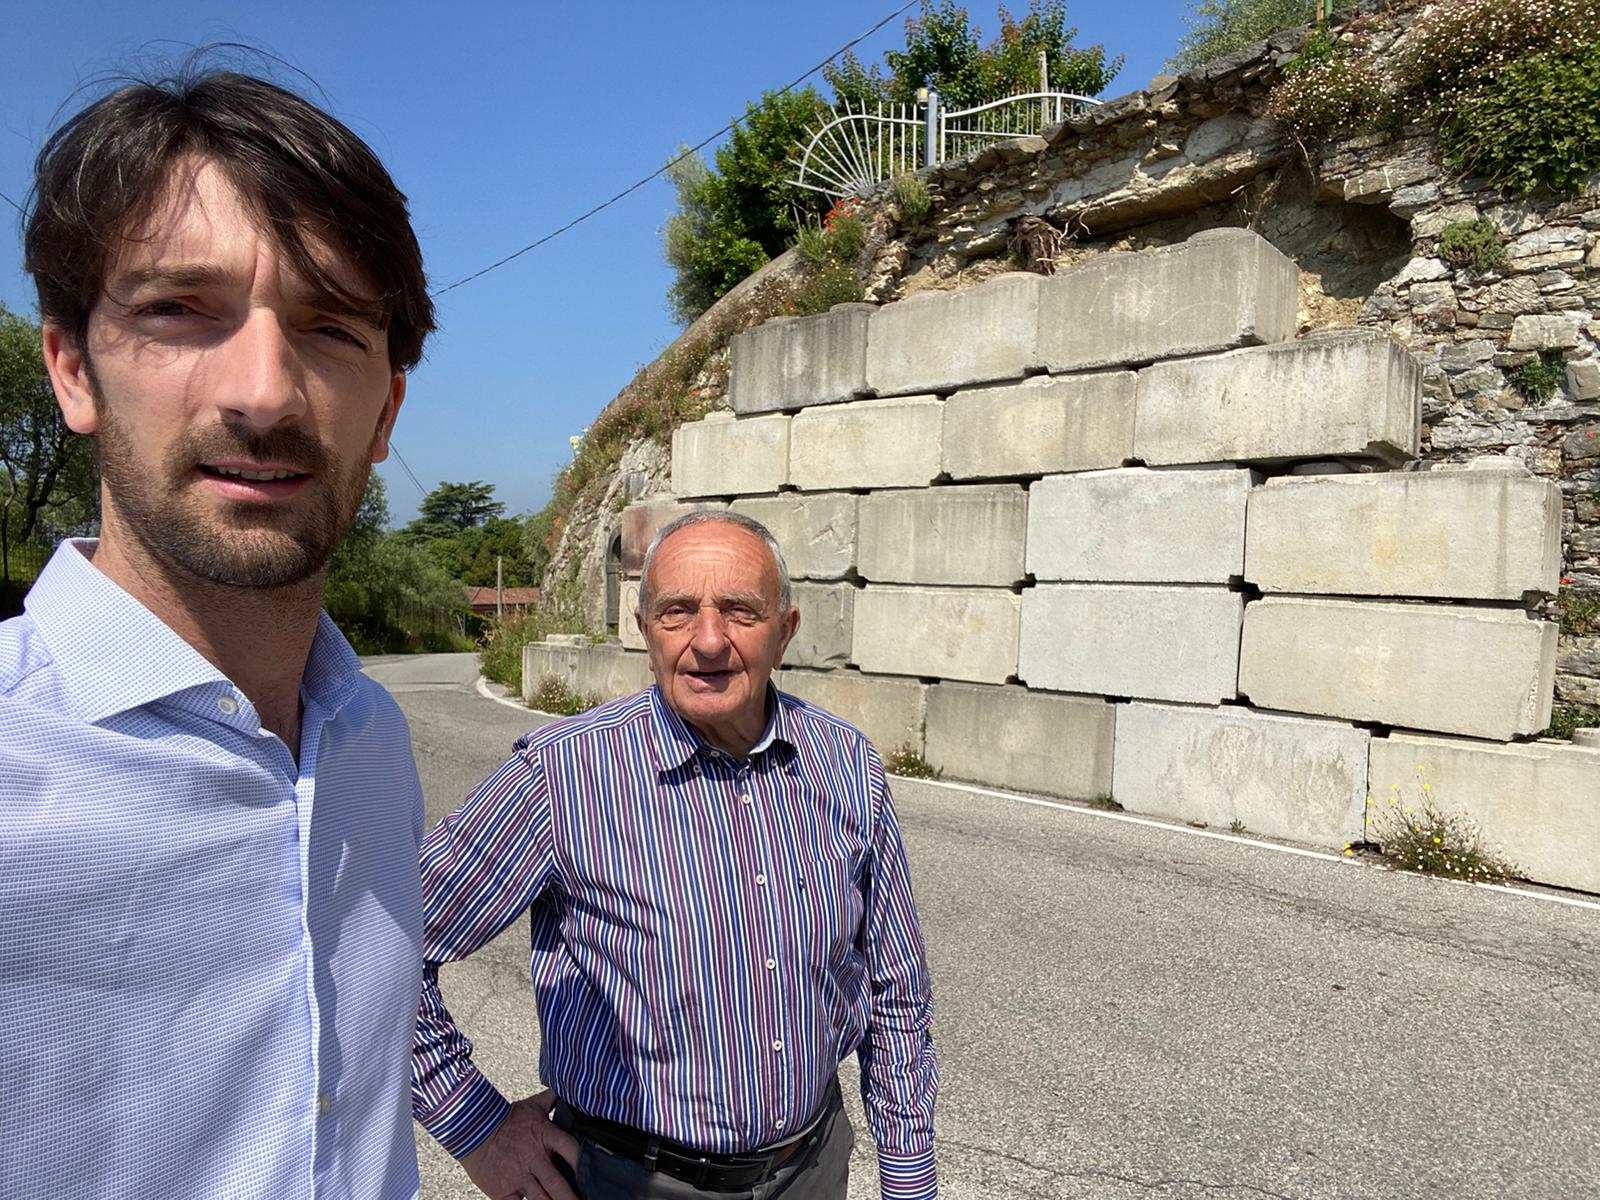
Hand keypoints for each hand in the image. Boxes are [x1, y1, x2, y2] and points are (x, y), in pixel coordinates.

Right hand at [460, 1088, 581, 1199]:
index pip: (569, 1148)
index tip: (595, 1173)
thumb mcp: (533, 1105)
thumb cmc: (506, 1118)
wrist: (473, 1130)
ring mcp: (519, 1177)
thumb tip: (570, 1089)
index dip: (582, 1160)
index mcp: (544, 1136)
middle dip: (571, 1198)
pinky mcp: (504, 1192)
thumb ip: (553, 1099)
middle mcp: (534, 1159)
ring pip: (541, 1199)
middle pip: (558, 1184)